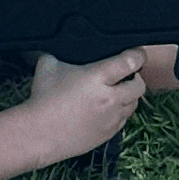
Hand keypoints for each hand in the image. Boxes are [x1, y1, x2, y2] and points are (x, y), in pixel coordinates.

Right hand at [28, 49, 150, 155]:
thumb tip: (61, 45)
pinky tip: (106, 109)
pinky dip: (120, 112)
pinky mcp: (108, 134)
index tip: (137, 53)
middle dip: (136, 77)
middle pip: (139, 86)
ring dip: (129, 96)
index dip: (138, 55)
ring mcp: (111, 118)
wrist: (39, 133)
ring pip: (133, 105)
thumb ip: (60, 52)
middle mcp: (110, 98)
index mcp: (98, 77)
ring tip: (116, 91)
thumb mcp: (48, 64)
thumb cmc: (43, 98)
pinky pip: (123, 120)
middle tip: (127, 74)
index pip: (130, 62)